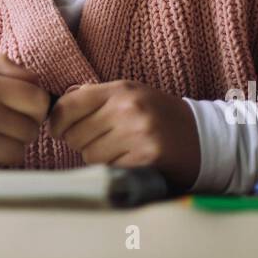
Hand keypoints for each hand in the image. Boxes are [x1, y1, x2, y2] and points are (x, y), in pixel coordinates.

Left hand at [49, 80, 200, 192]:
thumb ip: (93, 97)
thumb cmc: (157, 114)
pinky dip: (114, 167)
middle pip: (75, 134)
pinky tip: (130, 158)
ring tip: (117, 148)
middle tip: (99, 140)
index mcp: (120, 89)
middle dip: (79, 141)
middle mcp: (127, 108)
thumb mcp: (129, 94)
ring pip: (89, 154)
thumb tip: (57, 107)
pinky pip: (109, 168)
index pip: (68, 105)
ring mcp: (137, 133)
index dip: (56, 121)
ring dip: (97, 157)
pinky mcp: (146, 157)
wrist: (201, 136)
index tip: (58, 129)